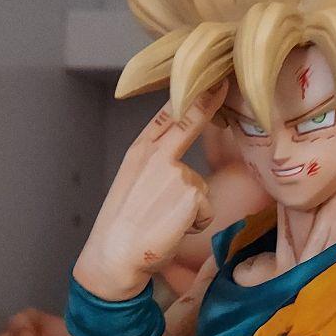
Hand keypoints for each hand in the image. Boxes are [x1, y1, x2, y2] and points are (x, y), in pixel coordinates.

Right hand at [73, 82, 226, 299]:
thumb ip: (156, 168)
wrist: (114, 256)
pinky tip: (171, 229)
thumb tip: (180, 171)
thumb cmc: (123, 228)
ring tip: (163, 221)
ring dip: (190, 209)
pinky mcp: (190, 193)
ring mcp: (174, 172)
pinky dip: (194, 223)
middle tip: (221, 90)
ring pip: (199, 187)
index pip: (168, 116)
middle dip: (206, 107)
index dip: (193, 97)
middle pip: (189, 126)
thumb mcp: (134, 186)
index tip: (214, 79)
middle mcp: (156, 156)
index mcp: (140, 152)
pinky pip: (205, 209)